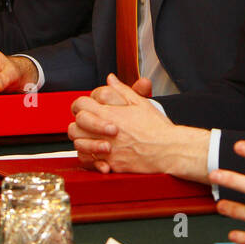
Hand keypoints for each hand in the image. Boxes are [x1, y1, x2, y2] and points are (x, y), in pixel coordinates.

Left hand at [68, 74, 207, 178]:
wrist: (169, 150)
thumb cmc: (157, 128)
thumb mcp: (141, 103)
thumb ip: (122, 90)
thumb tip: (111, 79)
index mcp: (111, 114)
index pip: (81, 104)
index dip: (81, 105)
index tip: (87, 108)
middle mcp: (105, 132)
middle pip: (75, 126)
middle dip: (79, 124)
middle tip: (87, 125)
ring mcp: (107, 150)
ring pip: (79, 145)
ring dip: (82, 141)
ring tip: (93, 139)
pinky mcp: (111, 164)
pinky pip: (89, 161)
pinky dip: (90, 158)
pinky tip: (98, 153)